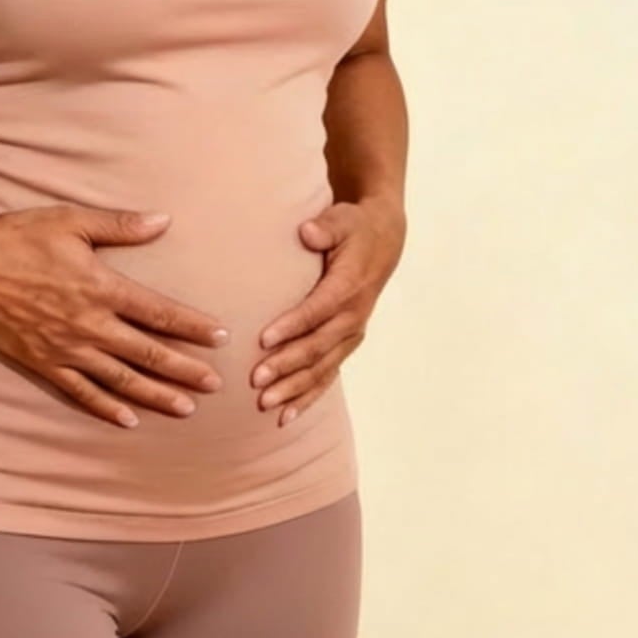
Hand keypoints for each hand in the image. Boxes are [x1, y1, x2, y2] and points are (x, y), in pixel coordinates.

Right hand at [0, 205, 231, 428]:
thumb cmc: (20, 236)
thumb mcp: (73, 221)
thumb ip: (120, 226)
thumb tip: (163, 221)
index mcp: (102, 287)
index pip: (159, 312)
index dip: (192, 326)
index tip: (221, 337)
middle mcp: (89, 324)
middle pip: (147, 354)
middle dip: (185, 369)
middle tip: (216, 384)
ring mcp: (66, 348)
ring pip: (121, 379)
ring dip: (156, 395)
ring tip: (186, 408)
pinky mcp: (43, 362)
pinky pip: (81, 391)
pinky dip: (106, 407)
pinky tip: (128, 419)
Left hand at [254, 199, 404, 425]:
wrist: (383, 242)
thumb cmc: (354, 229)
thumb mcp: (342, 219)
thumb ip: (324, 227)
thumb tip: (307, 232)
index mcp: (349, 286)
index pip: (318, 310)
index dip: (292, 325)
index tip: (263, 339)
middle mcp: (352, 316)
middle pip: (317, 347)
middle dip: (286, 366)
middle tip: (255, 381)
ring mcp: (351, 334)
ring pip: (321, 369)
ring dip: (294, 389)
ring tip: (265, 405)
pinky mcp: (346, 344)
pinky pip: (327, 376)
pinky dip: (307, 397)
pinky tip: (285, 417)